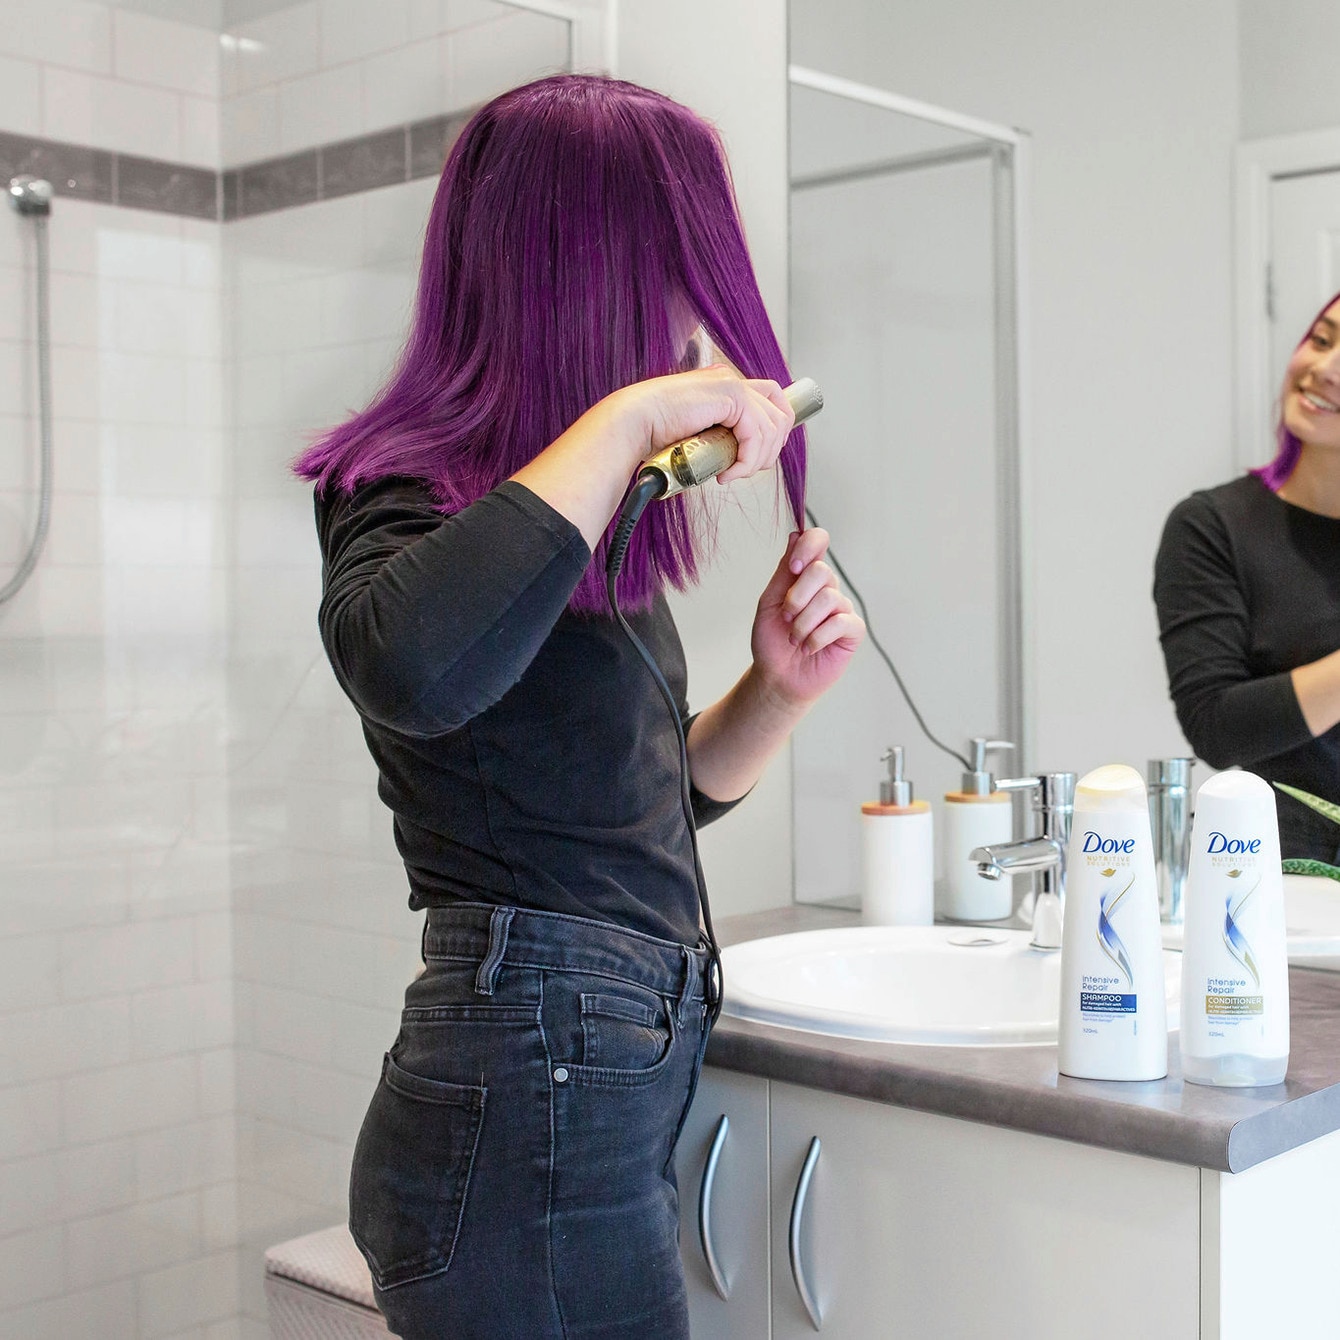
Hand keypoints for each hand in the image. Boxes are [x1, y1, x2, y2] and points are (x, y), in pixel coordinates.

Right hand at [610, 365, 794, 482]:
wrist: (633, 423)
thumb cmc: (653, 431)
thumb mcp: (696, 433)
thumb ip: (718, 434)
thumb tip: (738, 456)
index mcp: (722, 383)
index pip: (770, 398)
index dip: (775, 431)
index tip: (759, 456)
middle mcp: (729, 379)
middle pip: (780, 410)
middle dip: (771, 448)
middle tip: (747, 468)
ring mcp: (731, 383)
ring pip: (772, 426)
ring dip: (755, 460)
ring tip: (732, 473)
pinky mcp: (730, 395)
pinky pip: (757, 434)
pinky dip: (746, 461)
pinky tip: (727, 472)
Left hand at [751, 529, 864, 708]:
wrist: (777, 677)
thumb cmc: (772, 641)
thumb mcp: (769, 602)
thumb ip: (783, 571)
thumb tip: (795, 535)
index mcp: (805, 576)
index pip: (818, 541)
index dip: (809, 547)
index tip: (792, 567)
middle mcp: (826, 588)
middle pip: (822, 571)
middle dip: (797, 597)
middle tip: (786, 616)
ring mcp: (841, 608)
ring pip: (829, 598)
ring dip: (804, 622)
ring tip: (794, 638)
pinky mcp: (852, 630)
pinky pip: (841, 622)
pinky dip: (818, 637)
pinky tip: (808, 648)